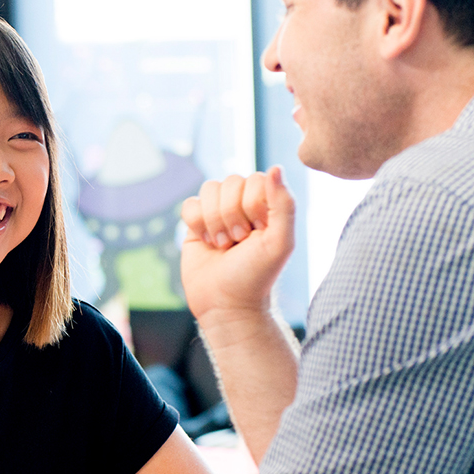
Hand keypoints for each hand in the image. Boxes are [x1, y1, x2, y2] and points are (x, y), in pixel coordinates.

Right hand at [180, 167, 294, 319]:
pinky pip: (189, 204)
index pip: (254, 180)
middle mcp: (243, 205)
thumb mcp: (280, 242)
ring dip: (214, 220)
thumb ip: (284, 204)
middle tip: (238, 242)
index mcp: (267, 206)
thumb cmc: (257, 276)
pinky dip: (196, 224)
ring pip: (208, 189)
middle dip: (232, 215)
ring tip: (223, 244)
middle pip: (229, 182)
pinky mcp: (195, 224)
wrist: (226, 305)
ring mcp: (218, 213)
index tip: (257, 233)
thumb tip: (275, 167)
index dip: (252, 206)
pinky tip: (206, 242)